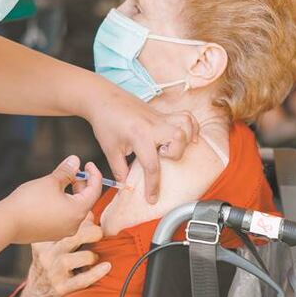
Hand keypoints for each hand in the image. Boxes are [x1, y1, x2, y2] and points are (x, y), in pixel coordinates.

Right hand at [3, 156, 103, 244]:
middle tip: (73, 171)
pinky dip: (63, 205)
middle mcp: (74, 225)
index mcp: (78, 211)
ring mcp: (63, 232)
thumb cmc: (30, 201)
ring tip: (61, 182)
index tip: (87, 164)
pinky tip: (51, 196)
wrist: (6, 223)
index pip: (95, 190)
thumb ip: (67, 171)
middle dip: (82, 184)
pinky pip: (64, 217)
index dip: (94, 174)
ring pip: (74, 210)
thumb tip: (76, 160)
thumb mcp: (51, 181)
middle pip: (86, 201)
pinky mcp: (51, 234)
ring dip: (72, 194)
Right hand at [19, 213, 111, 296]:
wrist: (35, 291)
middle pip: (68, 239)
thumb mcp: (52, 242)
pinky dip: (95, 273)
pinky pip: (80, 280)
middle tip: (99, 233)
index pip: (63, 225)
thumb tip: (90, 213)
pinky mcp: (61, 288)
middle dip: (88, 233)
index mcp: (43, 241)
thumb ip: (70, 228)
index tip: (91, 217)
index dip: (80, 219)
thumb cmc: (49, 260)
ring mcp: (53, 272)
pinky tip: (107, 266)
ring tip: (94, 257)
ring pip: (70, 260)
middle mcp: (46, 255)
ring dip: (89, 256)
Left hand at [84, 88, 197, 202]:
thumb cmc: (105, 121)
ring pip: (186, 124)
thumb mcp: (109, 149)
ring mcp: (160, 117)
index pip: (152, 166)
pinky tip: (188, 137)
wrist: (103, 98)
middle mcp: (153, 125)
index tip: (152, 198)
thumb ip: (119, 169)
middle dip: (175, 154)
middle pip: (178, 139)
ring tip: (173, 147)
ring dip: (186, 139)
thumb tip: (126, 183)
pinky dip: (192, 127)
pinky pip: (185, 116)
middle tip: (161, 157)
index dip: (153, 186)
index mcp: (139, 135)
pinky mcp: (162, 114)